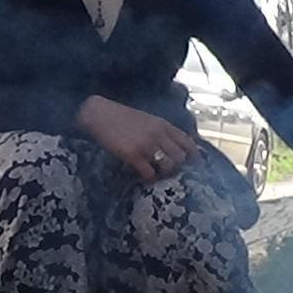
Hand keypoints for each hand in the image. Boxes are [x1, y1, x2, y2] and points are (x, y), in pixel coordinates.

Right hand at [75, 95, 198, 181]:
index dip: (194, 157)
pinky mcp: (132, 154)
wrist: (98, 113)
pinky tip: (145, 177)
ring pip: (169, 166)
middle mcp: (158, 134)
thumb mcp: (147, 120)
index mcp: (163, 124)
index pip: (188, 142)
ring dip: (166, 174)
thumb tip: (174, 147)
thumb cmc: (121, 117)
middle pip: (181, 157)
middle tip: (174, 175)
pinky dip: (150, 178)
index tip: (194, 167)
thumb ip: (162, 131)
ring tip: (159, 177)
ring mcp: (146, 144)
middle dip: (180, 169)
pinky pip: (149, 173)